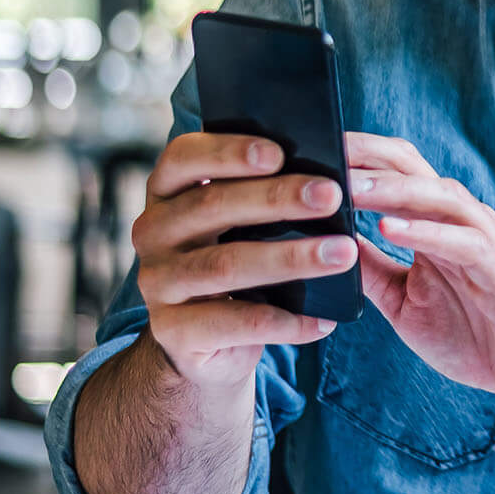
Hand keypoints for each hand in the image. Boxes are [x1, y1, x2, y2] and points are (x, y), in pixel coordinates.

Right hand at [130, 132, 355, 392]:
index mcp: (165, 193)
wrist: (200, 342)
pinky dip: (285, 321)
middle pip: (211, 205)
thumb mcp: (233, 225)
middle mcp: (152, 232)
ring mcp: (158, 282)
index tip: (279, 153)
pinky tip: (324, 319)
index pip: (183, 157)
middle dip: (275, 198)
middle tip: (331, 197)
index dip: (228, 151)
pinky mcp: (173, 330)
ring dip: (290, 258)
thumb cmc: (229, 263)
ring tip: (342, 254)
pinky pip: (235, 323)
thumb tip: (322, 180)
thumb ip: (257, 197)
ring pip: (225, 264)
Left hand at [343, 132, 494, 465]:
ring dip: (389, 189)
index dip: (352, 157)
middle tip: (318, 149)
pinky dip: (426, 232)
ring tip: (348, 185)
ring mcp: (483, 242)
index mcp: (433, 223)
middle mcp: (458, 221)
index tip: (305, 148)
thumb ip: (367, 268)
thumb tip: (320, 241)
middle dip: (364, 157)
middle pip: (410, 169)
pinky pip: (463, 242)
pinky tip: (390, 228)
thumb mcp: (402, 300)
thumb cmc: (474, 333)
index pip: (390, 172)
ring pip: (436, 197)